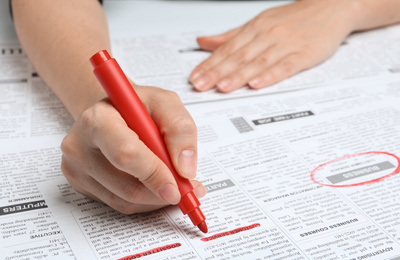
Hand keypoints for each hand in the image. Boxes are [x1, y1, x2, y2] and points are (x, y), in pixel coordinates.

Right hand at [60, 84, 205, 213]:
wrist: (113, 113)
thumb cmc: (138, 107)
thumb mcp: (165, 102)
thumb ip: (180, 129)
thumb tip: (185, 169)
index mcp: (97, 118)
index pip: (126, 154)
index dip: (155, 174)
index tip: (178, 187)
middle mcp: (79, 146)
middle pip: (126, 186)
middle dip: (161, 192)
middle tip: (185, 189)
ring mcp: (76, 169)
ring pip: (125, 201)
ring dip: (156, 199)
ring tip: (172, 181)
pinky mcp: (80, 186)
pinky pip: (119, 205)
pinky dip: (144, 201)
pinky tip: (153, 184)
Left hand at [189, 0, 358, 91]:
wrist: (332, 7)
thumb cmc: (294, 18)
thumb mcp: (259, 22)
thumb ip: (230, 36)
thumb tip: (203, 42)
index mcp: (255, 27)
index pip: (227, 48)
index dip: (209, 64)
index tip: (195, 77)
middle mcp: (268, 34)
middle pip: (238, 57)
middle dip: (217, 72)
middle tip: (201, 85)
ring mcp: (286, 44)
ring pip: (258, 62)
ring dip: (238, 76)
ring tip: (222, 87)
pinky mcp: (304, 55)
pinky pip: (284, 67)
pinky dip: (269, 76)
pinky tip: (256, 84)